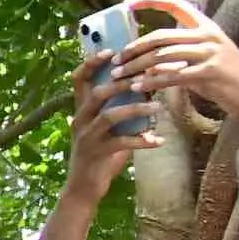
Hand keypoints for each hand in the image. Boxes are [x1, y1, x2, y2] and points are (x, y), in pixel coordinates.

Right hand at [64, 42, 168, 198]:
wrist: (84, 188)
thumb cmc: (101, 154)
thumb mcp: (109, 129)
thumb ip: (122, 109)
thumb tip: (149, 89)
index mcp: (81, 110)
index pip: (79, 80)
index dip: (92, 63)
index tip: (111, 51)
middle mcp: (80, 120)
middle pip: (98, 93)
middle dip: (123, 83)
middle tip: (147, 78)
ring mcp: (87, 137)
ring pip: (110, 116)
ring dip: (136, 109)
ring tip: (158, 108)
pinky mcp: (97, 153)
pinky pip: (122, 142)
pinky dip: (142, 140)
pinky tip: (158, 140)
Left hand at [109, 0, 238, 134]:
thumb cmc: (227, 79)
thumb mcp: (204, 59)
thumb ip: (179, 54)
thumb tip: (147, 59)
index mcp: (207, 27)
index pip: (177, 4)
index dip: (151, 1)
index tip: (128, 3)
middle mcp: (209, 36)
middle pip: (161, 36)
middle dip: (134, 48)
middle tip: (115, 59)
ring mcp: (210, 53)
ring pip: (162, 56)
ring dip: (136, 66)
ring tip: (119, 76)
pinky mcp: (210, 72)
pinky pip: (172, 75)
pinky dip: (152, 81)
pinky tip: (138, 87)